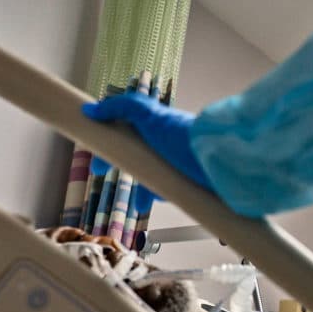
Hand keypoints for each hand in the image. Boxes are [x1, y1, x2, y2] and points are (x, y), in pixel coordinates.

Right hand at [82, 93, 211, 207]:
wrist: (222, 162)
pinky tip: (161, 200)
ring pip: (157, 176)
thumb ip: (122, 107)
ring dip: (145, 189)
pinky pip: (173, 190)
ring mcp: (181, 162)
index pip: (126, 136)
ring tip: (140, 205)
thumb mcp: (150, 115)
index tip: (98, 170)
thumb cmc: (185, 137)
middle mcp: (168, 144)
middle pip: (140, 158)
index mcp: (157, 127)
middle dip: (126, 172)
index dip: (109, 150)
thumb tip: (90, 110)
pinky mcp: (192, 180)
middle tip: (114, 187)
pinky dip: (164, 195)